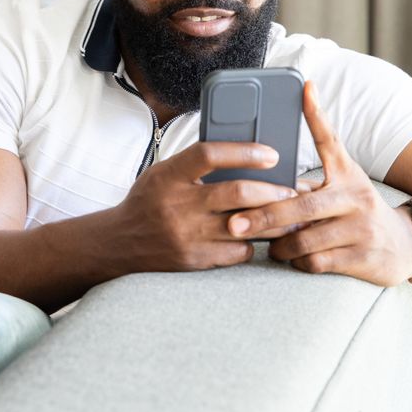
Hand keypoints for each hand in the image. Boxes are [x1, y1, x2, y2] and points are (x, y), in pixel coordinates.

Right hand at [111, 140, 304, 272]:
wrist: (119, 243)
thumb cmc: (148, 201)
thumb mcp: (163, 173)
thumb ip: (195, 164)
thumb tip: (242, 152)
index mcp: (168, 176)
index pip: (209, 154)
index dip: (244, 151)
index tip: (271, 154)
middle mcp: (178, 205)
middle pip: (237, 193)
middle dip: (273, 191)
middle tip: (292, 190)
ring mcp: (187, 235)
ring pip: (245, 226)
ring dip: (274, 220)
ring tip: (292, 215)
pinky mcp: (195, 260)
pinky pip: (238, 251)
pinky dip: (252, 242)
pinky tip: (258, 236)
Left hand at [225, 81, 411, 286]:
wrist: (405, 246)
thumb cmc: (356, 210)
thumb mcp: (342, 184)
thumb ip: (310, 176)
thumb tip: (268, 162)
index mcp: (346, 173)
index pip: (330, 139)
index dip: (316, 114)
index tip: (305, 88)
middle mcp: (355, 196)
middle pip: (302, 206)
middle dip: (263, 216)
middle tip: (235, 224)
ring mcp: (360, 228)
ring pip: (304, 239)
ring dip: (279, 246)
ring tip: (270, 245)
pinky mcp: (362, 257)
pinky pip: (316, 262)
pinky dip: (299, 262)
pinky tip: (295, 258)